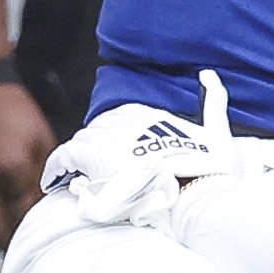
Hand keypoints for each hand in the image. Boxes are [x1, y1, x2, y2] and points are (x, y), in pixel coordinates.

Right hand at [0, 77, 57, 248]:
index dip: (34, 228)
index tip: (42, 232)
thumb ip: (44, 178)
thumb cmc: (15, 112)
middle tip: (25, 244)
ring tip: (6, 238)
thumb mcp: (42, 141)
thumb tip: (46, 209)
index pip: (23, 215)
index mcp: (10, 167)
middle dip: (13, 239)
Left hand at [46, 71, 250, 226]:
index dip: (120, 138)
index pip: (124, 118)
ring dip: (80, 159)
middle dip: (99, 148)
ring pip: (82, 142)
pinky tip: (54, 180)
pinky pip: (64, 157)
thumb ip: (214, 102)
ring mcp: (109, 138)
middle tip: (100, 171)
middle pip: (100, 130)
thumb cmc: (213, 173)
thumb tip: (208, 74)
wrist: (200, 199)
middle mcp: (128, 121)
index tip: (120, 154)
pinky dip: (57, 167)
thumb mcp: (219, 132)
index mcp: (152, 114)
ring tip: (80, 178)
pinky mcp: (93, 158)